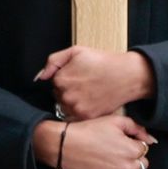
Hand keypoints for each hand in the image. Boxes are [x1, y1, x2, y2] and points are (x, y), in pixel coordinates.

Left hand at [39, 43, 156, 119]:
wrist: (126, 76)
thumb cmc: (103, 62)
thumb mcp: (76, 51)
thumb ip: (54, 61)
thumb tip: (41, 76)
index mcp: (61, 79)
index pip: (54, 82)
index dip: (67, 77)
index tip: (79, 74)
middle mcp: (66, 96)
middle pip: (59, 96)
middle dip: (69, 90)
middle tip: (86, 83)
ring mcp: (76, 108)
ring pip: (67, 106)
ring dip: (74, 101)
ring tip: (90, 92)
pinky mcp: (86, 117)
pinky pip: (76, 115)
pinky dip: (82, 109)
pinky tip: (93, 100)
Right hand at [42, 112, 152, 168]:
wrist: (65, 145)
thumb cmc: (88, 131)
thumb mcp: (114, 121)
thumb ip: (136, 128)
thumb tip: (150, 139)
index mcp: (131, 149)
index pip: (144, 150)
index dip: (134, 146)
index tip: (123, 145)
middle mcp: (127, 167)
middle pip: (143, 166)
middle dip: (134, 160)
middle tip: (119, 156)